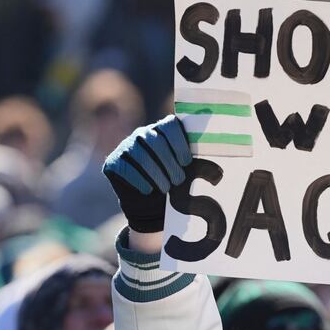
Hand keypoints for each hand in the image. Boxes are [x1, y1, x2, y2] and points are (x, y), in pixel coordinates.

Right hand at [102, 116, 192, 232]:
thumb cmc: (171, 182)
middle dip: (168, 161)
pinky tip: (148, 190)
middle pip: (154, 140)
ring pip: (139, 153)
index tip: (187, 161)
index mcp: (162, 130)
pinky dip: (138, 179)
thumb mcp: (184, 171)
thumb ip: (195, 162)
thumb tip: (217, 169)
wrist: (148, 203)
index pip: (169, 126)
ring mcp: (125, 146)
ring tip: (166, 188)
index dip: (178, 143)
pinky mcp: (112, 162)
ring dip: (155, 172)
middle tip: (179, 180)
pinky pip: (124, 166)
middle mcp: (142, 134)